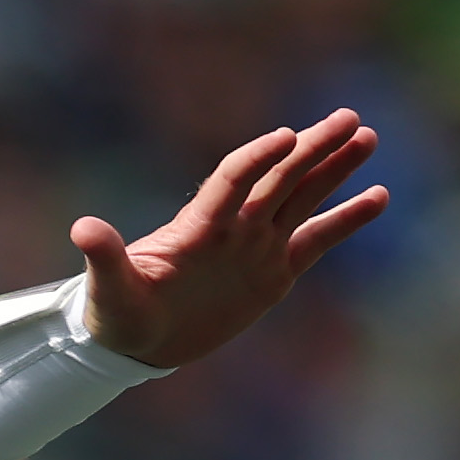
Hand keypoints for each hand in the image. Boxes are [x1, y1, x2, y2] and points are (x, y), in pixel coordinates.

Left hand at [72, 109, 386, 370]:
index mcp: (199, 227)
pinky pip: (316, 240)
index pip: (233, 181)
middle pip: (279, 178)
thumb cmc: (117, 312)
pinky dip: (345, 220)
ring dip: (334, 169)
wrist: (136, 341)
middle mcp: (234, 227)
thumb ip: (105, 258)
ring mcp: (257, 247)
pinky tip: (378, 196)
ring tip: (367, 137)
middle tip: (350, 118)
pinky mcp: (274, 274)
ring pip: (303, 198)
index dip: (257, 159)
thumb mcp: (110, 290)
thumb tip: (81, 228)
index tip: (286, 137)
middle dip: (312, 149)